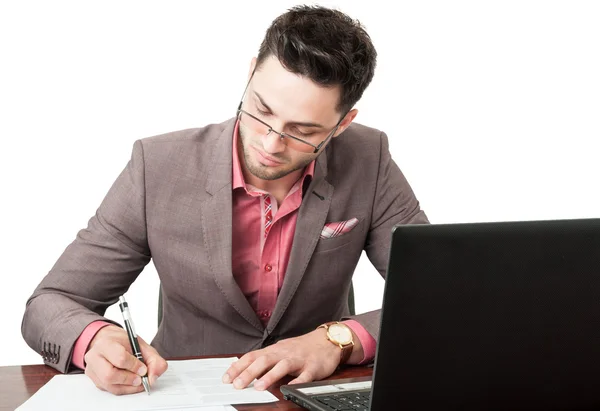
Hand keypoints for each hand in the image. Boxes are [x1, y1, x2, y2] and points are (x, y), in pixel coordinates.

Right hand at [84, 325, 167, 394]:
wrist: (110, 342)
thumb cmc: (124, 343)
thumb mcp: (142, 345)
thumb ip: (154, 360)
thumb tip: (153, 377)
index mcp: (106, 343)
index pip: (120, 358)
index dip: (134, 366)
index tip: (143, 369)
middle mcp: (95, 356)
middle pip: (110, 375)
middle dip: (129, 379)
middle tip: (140, 378)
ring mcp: (93, 369)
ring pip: (109, 385)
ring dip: (128, 386)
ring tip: (138, 381)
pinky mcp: (95, 380)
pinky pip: (109, 389)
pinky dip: (124, 388)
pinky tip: (131, 383)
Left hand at [222, 327, 361, 390]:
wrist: (327, 341)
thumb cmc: (301, 348)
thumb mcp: (280, 351)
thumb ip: (264, 360)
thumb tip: (243, 371)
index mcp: (274, 350)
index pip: (252, 357)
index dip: (238, 367)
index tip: (226, 378)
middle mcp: (284, 353)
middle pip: (264, 360)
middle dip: (249, 373)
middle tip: (237, 385)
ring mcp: (299, 359)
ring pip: (282, 366)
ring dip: (270, 376)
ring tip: (259, 387)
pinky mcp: (313, 367)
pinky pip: (305, 375)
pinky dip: (298, 381)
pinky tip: (290, 388)